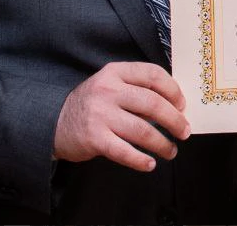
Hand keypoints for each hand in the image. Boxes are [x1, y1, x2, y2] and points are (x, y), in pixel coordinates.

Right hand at [53, 61, 190, 171]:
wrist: (52, 122)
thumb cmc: (91, 104)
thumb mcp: (109, 85)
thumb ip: (135, 88)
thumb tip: (174, 105)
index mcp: (115, 73)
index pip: (152, 74)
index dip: (173, 90)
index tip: (182, 104)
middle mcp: (108, 91)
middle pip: (153, 103)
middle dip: (175, 120)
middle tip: (184, 131)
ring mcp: (100, 115)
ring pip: (143, 131)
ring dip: (163, 144)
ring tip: (171, 150)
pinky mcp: (94, 139)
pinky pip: (125, 152)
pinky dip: (141, 161)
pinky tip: (150, 163)